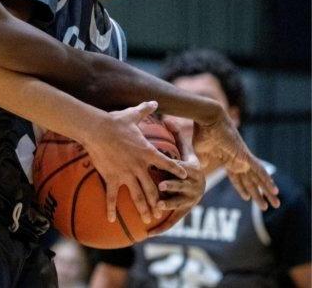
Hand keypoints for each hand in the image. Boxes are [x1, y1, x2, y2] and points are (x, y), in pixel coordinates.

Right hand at [82, 101, 186, 225]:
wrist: (97, 129)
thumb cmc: (114, 121)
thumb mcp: (132, 115)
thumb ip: (145, 110)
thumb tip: (155, 101)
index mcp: (146, 151)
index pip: (166, 163)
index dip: (176, 169)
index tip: (185, 176)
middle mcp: (139, 166)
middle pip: (152, 187)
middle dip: (159, 199)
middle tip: (163, 210)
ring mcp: (125, 173)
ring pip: (137, 195)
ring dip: (143, 208)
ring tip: (148, 219)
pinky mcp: (111, 177)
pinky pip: (112, 195)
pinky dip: (111, 208)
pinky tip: (112, 219)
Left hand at [148, 120, 204, 236]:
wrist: (199, 180)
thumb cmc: (187, 161)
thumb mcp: (185, 148)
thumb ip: (177, 135)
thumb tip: (168, 116)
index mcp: (193, 170)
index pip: (185, 168)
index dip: (177, 169)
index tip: (170, 167)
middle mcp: (194, 187)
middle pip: (182, 187)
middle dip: (172, 188)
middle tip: (161, 187)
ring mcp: (189, 200)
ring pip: (178, 204)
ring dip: (168, 206)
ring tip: (156, 207)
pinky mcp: (183, 211)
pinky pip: (173, 220)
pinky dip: (162, 227)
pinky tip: (150, 233)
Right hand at [192, 110, 279, 209]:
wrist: (208, 119)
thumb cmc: (202, 133)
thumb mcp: (201, 152)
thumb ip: (204, 161)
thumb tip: (204, 167)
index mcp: (226, 159)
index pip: (237, 178)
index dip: (242, 188)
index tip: (247, 198)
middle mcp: (237, 160)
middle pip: (250, 181)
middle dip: (258, 195)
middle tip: (265, 207)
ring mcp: (242, 158)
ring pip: (257, 179)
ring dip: (266, 192)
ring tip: (276, 204)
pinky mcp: (244, 155)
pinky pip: (259, 170)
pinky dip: (267, 180)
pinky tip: (274, 190)